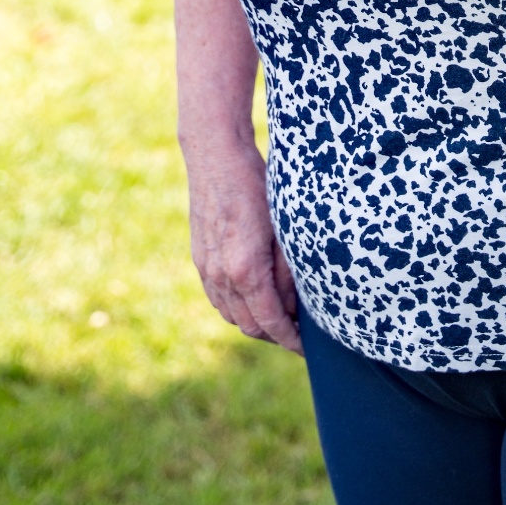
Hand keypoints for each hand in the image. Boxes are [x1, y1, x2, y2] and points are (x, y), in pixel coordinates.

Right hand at [185, 140, 302, 354]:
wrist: (217, 157)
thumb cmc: (257, 186)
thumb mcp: (284, 228)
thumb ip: (288, 272)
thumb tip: (296, 306)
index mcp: (245, 270)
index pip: (270, 322)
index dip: (290, 339)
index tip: (306, 347)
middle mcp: (221, 276)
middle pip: (249, 326)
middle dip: (274, 335)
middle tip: (298, 332)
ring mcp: (206, 269)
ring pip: (231, 315)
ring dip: (254, 323)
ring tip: (278, 317)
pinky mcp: (199, 259)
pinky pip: (217, 298)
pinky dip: (235, 307)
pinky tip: (252, 298)